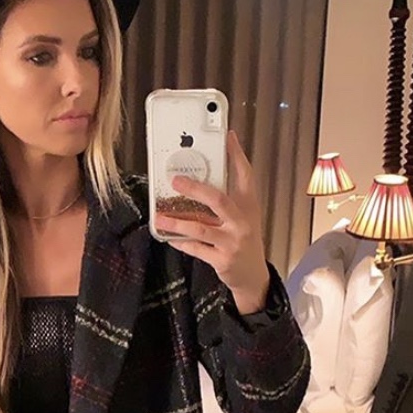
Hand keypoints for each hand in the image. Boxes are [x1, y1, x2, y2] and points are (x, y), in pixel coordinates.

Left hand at [154, 130, 269, 310]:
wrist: (253, 276)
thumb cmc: (243, 240)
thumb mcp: (243, 216)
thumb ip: (229, 197)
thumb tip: (206, 175)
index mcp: (248, 206)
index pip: (245, 175)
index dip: (236, 155)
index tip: (227, 136)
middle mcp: (242, 222)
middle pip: (218, 200)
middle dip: (195, 189)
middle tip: (175, 181)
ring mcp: (232, 242)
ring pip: (201, 228)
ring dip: (177, 222)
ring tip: (160, 217)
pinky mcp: (222, 260)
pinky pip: (196, 249)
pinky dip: (181, 243)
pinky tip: (169, 238)